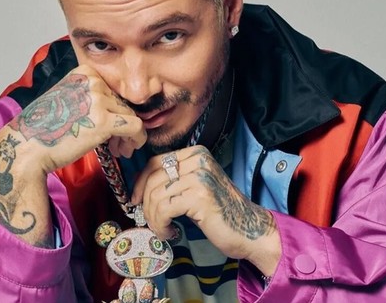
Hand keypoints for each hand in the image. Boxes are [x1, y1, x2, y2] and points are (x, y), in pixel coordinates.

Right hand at [6, 64, 146, 174]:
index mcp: (84, 72)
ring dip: (127, 136)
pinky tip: (125, 150)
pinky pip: (136, 127)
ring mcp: (98, 99)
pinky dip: (136, 140)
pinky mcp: (104, 121)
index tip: (108, 128)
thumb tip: (121, 109)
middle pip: (123, 103)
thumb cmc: (46, 129)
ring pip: (131, 116)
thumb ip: (92, 98)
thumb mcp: (69, 99)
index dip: (114, 112)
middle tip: (115, 144)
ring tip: (117, 149)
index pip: (113, 91)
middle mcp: (92, 81)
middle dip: (122, 126)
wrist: (27, 146)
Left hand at [131, 145, 280, 273]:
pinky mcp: (199, 197)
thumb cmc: (220, 212)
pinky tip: (170, 232)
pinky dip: (160, 225)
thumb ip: (174, 180)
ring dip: (153, 218)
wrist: (249, 229)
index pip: (155, 162)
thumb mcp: (196, 187)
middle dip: (145, 204)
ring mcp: (200, 177)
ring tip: (163, 229)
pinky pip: (163, 210)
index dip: (140, 182)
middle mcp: (199, 160)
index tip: (135, 200)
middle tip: (149, 221)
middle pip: (153, 178)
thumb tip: (138, 186)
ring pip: (156, 196)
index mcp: (197, 153)